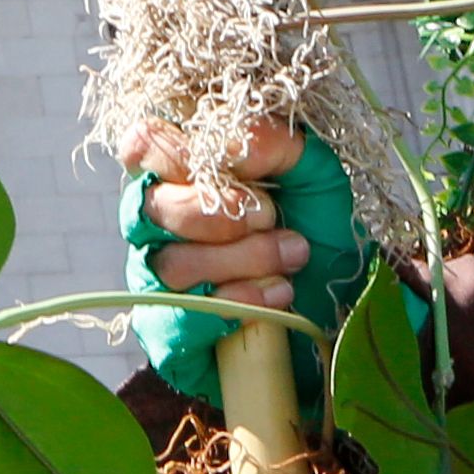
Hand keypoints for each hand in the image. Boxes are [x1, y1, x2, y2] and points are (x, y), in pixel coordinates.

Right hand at [128, 112, 308, 321]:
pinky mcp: (163, 328)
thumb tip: (235, 149)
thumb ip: (279, 145)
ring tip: (292, 260)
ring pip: (172, 264)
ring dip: (244, 260)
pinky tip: (277, 297)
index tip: (250, 175)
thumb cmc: (314, 235)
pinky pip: (182, 316)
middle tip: (272, 219)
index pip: (142, 145)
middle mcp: (153, 223)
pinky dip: (240, 303)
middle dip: (223, 216)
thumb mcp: (314, 178)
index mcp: (177, 174)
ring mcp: (152, 277)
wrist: (331, 313)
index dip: (186, 156)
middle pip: (152, 207)